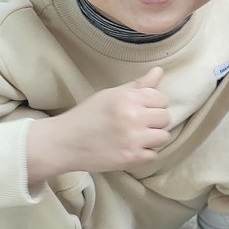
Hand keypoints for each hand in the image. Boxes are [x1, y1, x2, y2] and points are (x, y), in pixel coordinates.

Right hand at [27, 67, 169, 180]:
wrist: (62, 143)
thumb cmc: (87, 116)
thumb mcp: (110, 95)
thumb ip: (138, 85)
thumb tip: (159, 70)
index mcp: (128, 98)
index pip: (162, 99)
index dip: (153, 105)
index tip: (140, 110)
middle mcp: (132, 116)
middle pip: (165, 118)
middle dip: (154, 121)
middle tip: (136, 125)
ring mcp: (133, 139)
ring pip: (164, 137)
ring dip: (152, 138)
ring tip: (135, 137)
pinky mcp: (131, 158)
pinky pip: (154, 155)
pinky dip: (144, 154)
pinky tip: (129, 149)